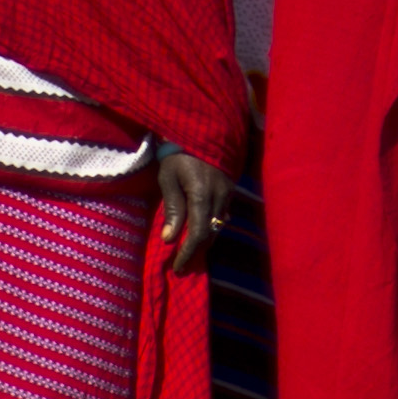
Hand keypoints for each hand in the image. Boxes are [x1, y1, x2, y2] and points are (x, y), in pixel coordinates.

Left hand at [151, 146, 230, 266]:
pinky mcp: (229, 189)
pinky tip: (200, 233)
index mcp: (203, 194)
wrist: (197, 131)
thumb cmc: (176, 154)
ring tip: (189, 253)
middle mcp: (220, 196)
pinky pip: (222, 215)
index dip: (189, 253)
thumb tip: (169, 239)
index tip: (178, 267)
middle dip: (196, 252)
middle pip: (211, 233)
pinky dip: (211, 228)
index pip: (199, 233)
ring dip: (205, 242)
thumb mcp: (167, 180)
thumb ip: (172, 209)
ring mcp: (228, 192)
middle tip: (181, 266)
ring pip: (219, 226)